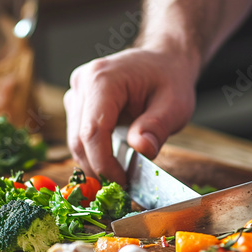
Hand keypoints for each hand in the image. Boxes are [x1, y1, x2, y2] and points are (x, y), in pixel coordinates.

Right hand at [64, 46, 199, 182]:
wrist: (163, 61)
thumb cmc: (169, 79)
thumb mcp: (175, 104)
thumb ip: (157, 126)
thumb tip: (142, 149)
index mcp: (103, 79)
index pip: (93, 131)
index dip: (104, 164)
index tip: (123, 184)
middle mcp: (82, 83)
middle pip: (80, 139)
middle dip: (99, 168)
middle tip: (123, 189)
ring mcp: (76, 93)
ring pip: (76, 141)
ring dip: (96, 164)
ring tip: (122, 177)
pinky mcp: (77, 104)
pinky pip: (79, 137)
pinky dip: (95, 155)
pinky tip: (114, 164)